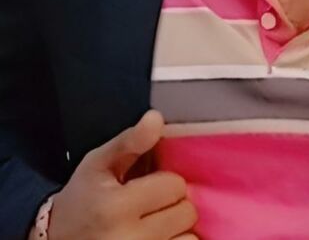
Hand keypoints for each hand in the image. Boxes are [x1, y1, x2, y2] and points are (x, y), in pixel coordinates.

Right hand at [47, 109, 197, 239]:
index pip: (174, 185)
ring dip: (177, 229)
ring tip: (153, 224)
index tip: (146, 185)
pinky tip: (157, 237)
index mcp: (116, 207)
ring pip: (189, 237)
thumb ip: (130, 141)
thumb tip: (157, 118)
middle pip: (186, 212)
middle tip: (149, 206)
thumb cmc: (82, 198)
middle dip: (172, 204)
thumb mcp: (98, 163)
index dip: (164, 181)